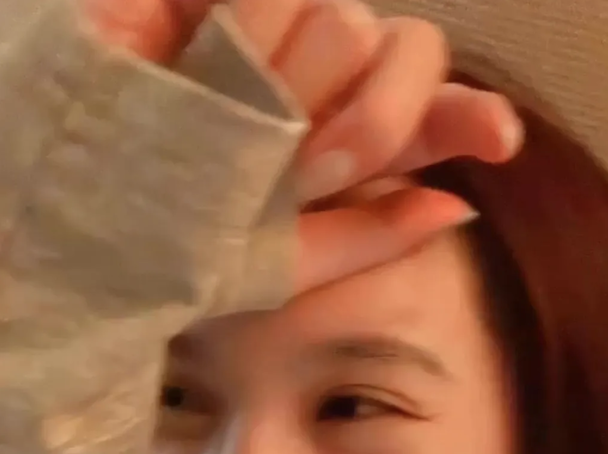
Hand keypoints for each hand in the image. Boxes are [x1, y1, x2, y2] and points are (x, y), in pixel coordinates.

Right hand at [85, 0, 523, 293]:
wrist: (94, 223)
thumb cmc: (188, 246)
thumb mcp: (289, 259)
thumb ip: (372, 236)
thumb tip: (459, 205)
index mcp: (352, 137)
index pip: (435, 110)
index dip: (470, 116)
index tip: (499, 140)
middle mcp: (327, 73)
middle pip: (403, 52)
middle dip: (361, 123)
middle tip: (301, 169)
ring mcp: (274, 25)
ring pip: (347, 20)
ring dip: (297, 87)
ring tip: (238, 124)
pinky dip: (252, 29)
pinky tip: (208, 58)